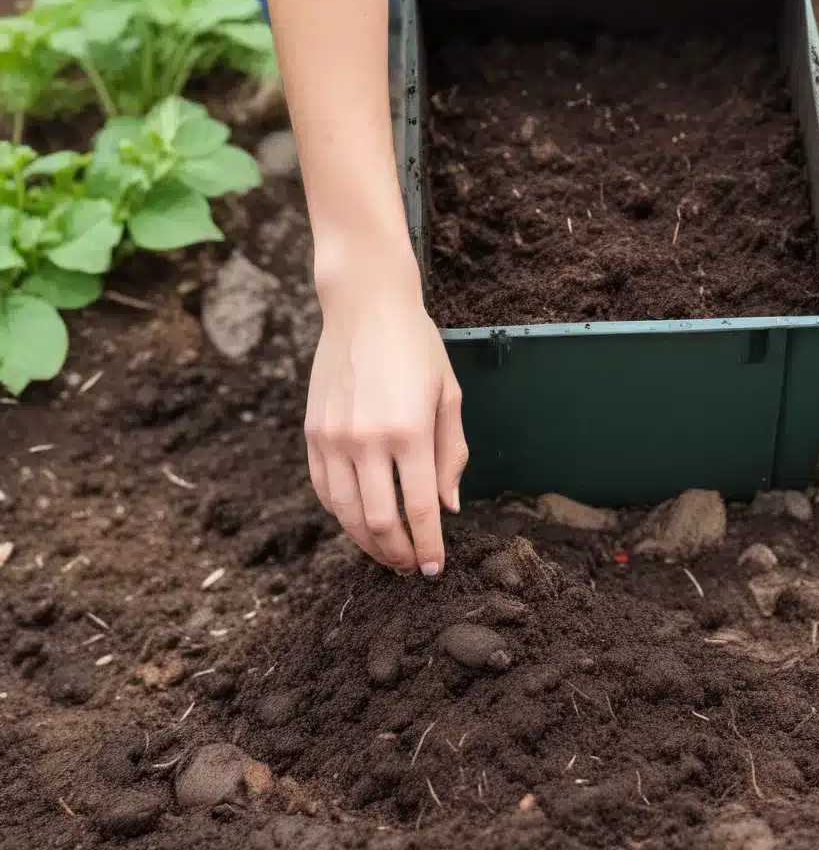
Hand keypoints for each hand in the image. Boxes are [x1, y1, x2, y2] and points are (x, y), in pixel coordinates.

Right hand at [305, 264, 467, 575]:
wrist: (364, 306)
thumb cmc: (416, 347)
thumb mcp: (448, 396)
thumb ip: (451, 454)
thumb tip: (449, 507)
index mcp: (409, 431)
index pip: (420, 509)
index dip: (428, 546)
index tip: (434, 568)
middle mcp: (366, 440)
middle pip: (379, 522)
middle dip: (398, 553)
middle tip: (411, 566)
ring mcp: (333, 437)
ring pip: (346, 514)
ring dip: (367, 542)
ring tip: (386, 551)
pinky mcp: (312, 432)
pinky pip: (324, 489)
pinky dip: (341, 514)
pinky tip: (358, 521)